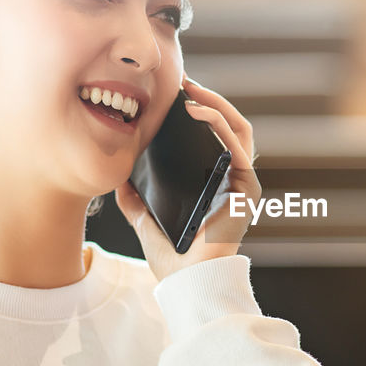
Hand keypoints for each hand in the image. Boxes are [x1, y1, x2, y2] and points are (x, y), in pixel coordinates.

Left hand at [115, 77, 260, 281]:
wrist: (188, 283)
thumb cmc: (173, 258)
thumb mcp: (145, 222)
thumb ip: (135, 201)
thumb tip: (119, 180)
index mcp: (215, 183)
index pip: (215, 137)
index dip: (201, 110)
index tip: (175, 92)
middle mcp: (233, 180)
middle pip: (231, 127)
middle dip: (209, 100)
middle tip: (183, 82)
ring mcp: (243, 184)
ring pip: (240, 130)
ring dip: (217, 105)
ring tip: (191, 91)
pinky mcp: (247, 190)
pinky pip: (238, 148)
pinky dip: (219, 126)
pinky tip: (198, 113)